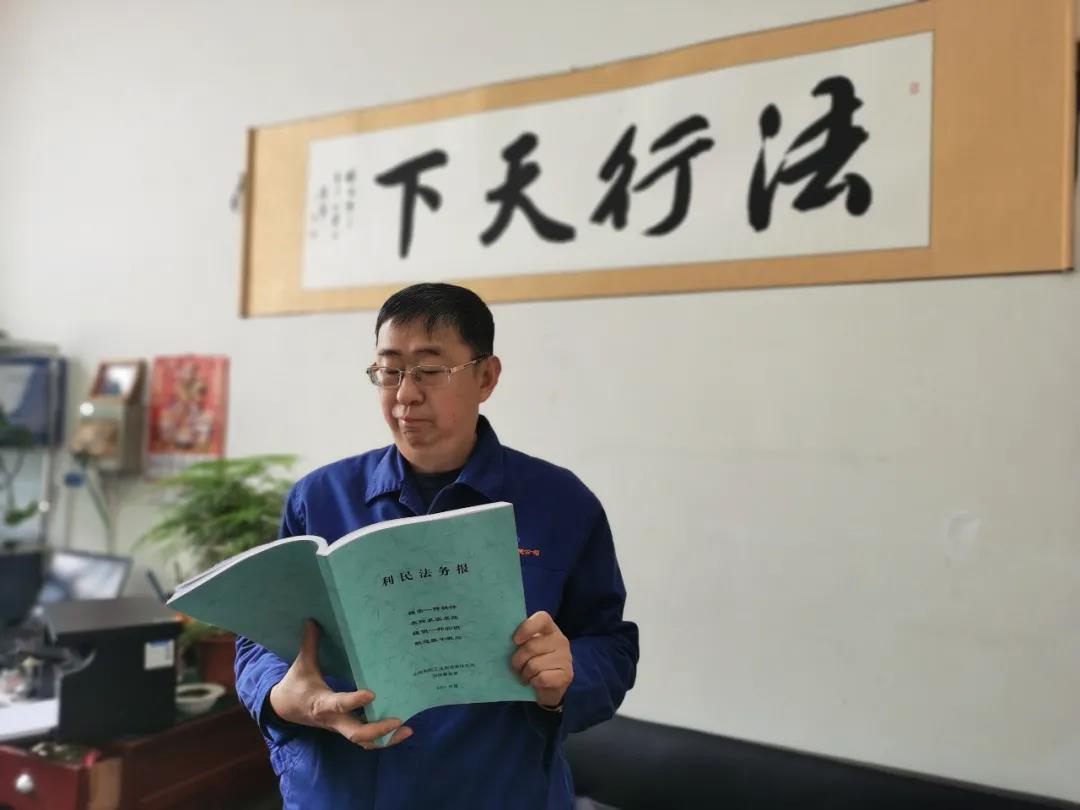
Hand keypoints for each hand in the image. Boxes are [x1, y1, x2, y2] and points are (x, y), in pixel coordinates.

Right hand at [269, 619, 411, 748]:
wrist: (284, 709)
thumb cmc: (295, 685)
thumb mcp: (302, 665)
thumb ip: (310, 643)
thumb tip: (313, 620)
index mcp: (322, 703)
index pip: (339, 704)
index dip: (354, 701)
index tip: (372, 693)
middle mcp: (333, 719)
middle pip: (356, 733)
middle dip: (377, 730)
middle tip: (398, 720)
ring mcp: (340, 727)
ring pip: (363, 741)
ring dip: (386, 738)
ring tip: (407, 730)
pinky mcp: (345, 728)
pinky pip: (365, 739)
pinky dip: (383, 737)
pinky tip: (401, 730)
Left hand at [511, 611, 572, 707]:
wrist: (550, 687)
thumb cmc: (534, 663)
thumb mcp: (528, 648)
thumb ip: (521, 640)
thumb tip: (501, 640)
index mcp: (550, 629)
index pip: (542, 618)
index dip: (526, 628)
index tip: (515, 641)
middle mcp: (560, 640)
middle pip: (531, 646)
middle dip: (518, 660)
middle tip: (517, 667)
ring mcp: (566, 658)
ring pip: (534, 665)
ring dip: (525, 674)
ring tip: (526, 676)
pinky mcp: (566, 675)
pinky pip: (541, 678)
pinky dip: (533, 683)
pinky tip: (535, 682)